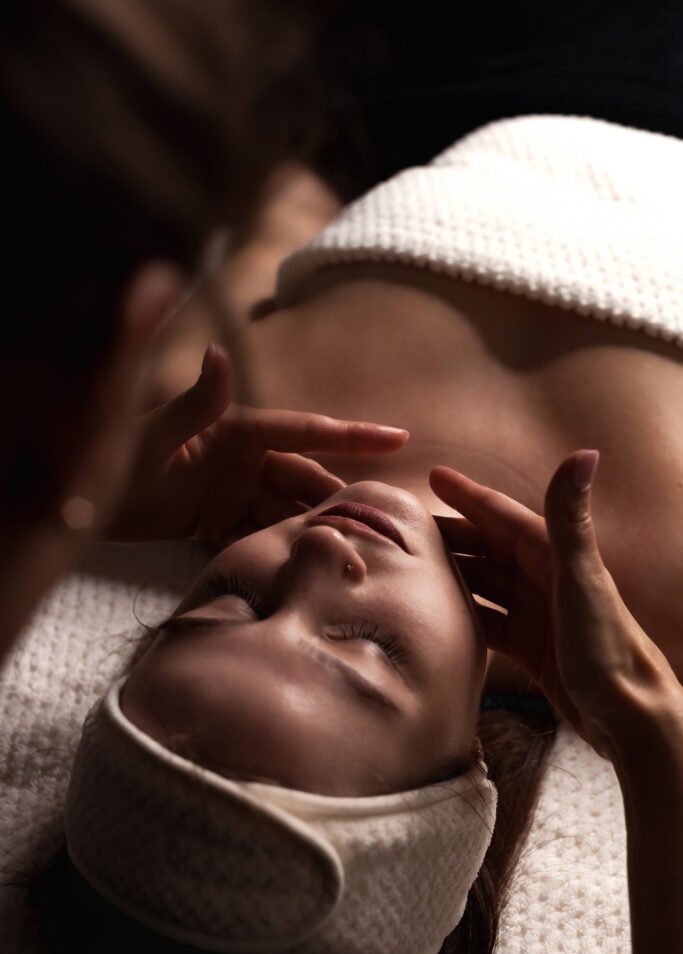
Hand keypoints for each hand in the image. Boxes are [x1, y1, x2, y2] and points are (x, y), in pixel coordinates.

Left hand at [109, 344, 408, 541]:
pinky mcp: (221, 519)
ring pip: (290, 509)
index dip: (353, 435)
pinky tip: (307, 564)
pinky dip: (284, 546)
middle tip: (383, 527)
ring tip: (353, 553)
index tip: (399, 437)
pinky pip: (263, 532)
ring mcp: (235, 491)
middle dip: (342, 499)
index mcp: (238, 431)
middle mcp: (245, 459)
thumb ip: (194, 403)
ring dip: (316, 528)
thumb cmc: (115, 459)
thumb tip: (220, 352)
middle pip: (307, 480)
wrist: (84, 503)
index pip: (306, 431)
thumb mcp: (153, 435)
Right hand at [430, 452, 682, 765]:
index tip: (432, 476)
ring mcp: (536, 611)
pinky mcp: (531, 645)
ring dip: (450, 573)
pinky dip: (462, 614)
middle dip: (447, 534)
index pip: (500, 515)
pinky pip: (488, 620)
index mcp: (552, 553)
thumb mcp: (580, 579)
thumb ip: (569, 520)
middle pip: (485, 547)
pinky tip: (434, 616)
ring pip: (483, 583)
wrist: (628, 718)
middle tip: (400, 529)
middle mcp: (544, 576)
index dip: (467, 495)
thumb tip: (583, 453)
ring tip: (407, 568)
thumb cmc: (606, 647)